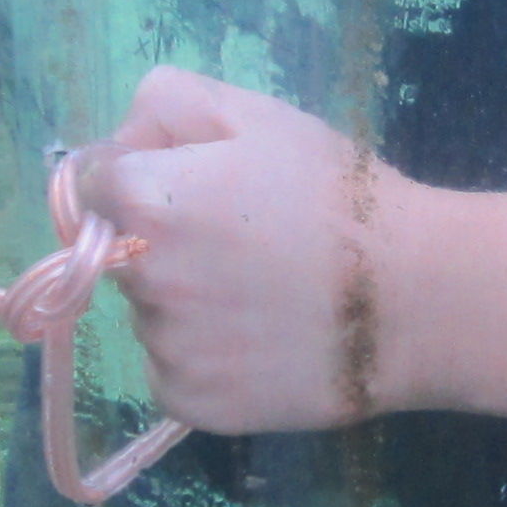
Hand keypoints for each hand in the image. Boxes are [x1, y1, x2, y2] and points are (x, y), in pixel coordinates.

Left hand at [72, 67, 423, 432]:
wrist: (415, 298)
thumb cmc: (337, 195)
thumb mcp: (256, 115)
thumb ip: (166, 103)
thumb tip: (118, 143)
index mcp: (143, 199)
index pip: (91, 184)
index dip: (138, 178)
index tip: (193, 189)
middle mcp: (137, 278)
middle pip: (119, 252)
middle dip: (162, 242)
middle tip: (244, 242)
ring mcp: (163, 347)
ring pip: (151, 314)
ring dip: (186, 304)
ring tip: (265, 294)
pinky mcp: (189, 402)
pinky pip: (174, 370)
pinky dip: (205, 359)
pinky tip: (261, 340)